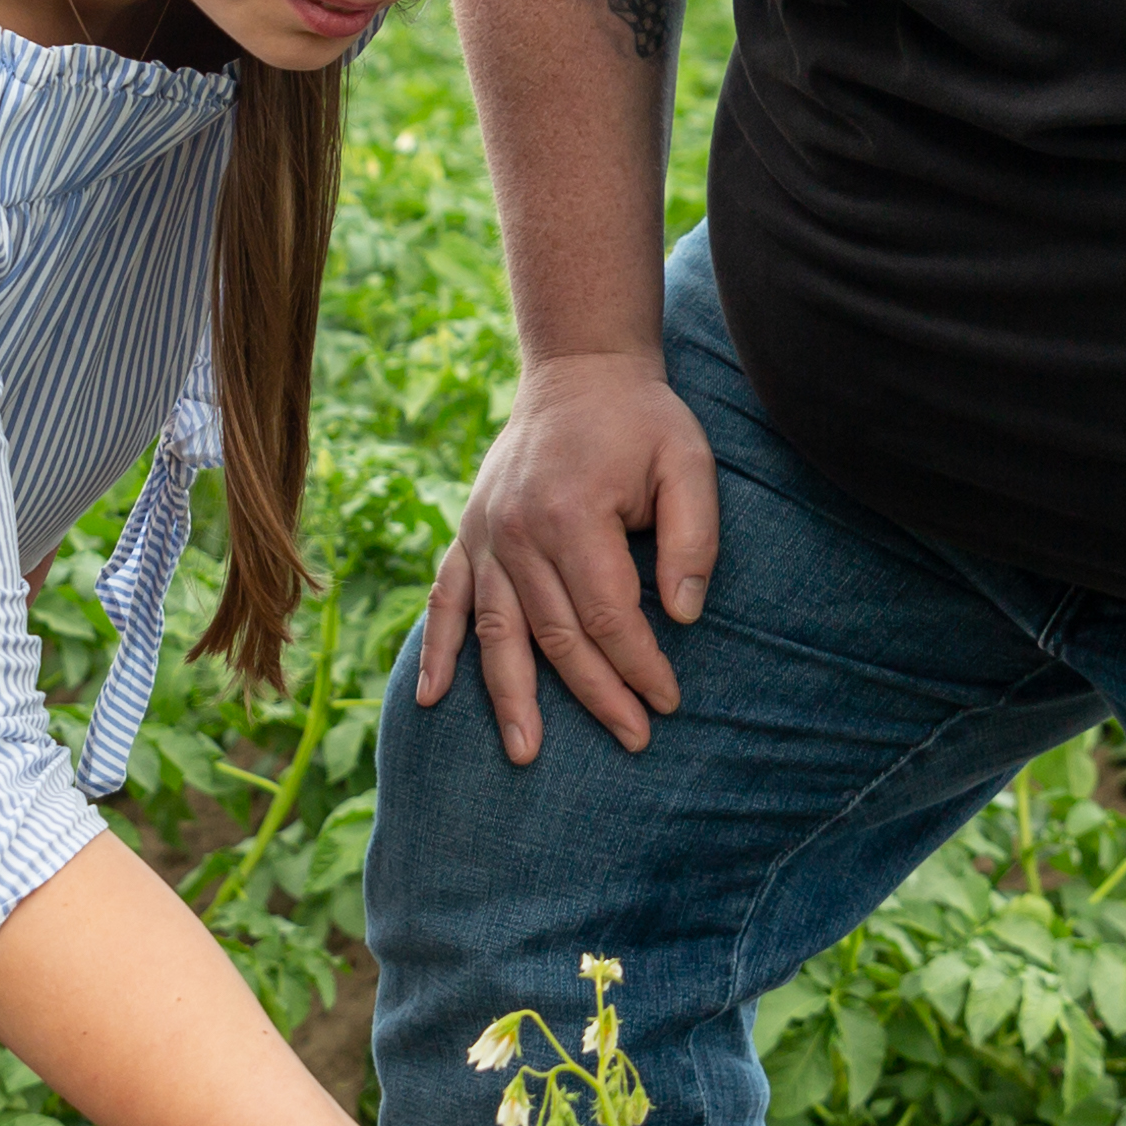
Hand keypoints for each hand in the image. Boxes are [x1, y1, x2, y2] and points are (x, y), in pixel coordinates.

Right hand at [411, 347, 718, 761]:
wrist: (577, 371)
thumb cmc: (642, 421)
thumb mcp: (689, 462)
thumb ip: (695, 537)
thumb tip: (683, 616)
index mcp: (573, 513)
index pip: (609, 614)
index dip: (640, 665)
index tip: (668, 701)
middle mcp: (518, 530)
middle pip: (557, 635)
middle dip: (597, 694)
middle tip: (632, 738)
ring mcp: (485, 534)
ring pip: (498, 632)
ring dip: (511, 697)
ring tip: (526, 754)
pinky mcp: (469, 534)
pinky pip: (445, 599)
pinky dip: (436, 649)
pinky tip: (431, 698)